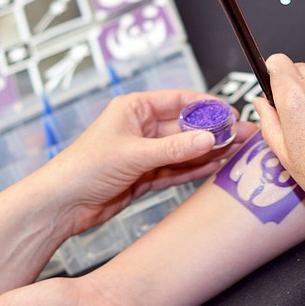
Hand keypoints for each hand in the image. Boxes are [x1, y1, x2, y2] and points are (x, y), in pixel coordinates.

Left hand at [36, 90, 256, 235]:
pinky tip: (216, 166)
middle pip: (186, 127)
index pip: (179, 101)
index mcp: (134, 109)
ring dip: (210, 151)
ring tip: (238, 151)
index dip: (207, 107)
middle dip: (215, 132)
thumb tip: (209, 138)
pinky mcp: (146, 176)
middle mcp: (141, 128)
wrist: (62, 204)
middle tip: (243, 135)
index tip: (231, 114)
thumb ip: (174, 148)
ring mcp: (145, 153)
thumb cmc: (83, 168)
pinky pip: (177, 169)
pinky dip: (195, 169)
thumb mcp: (134, 154)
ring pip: (185, 150)